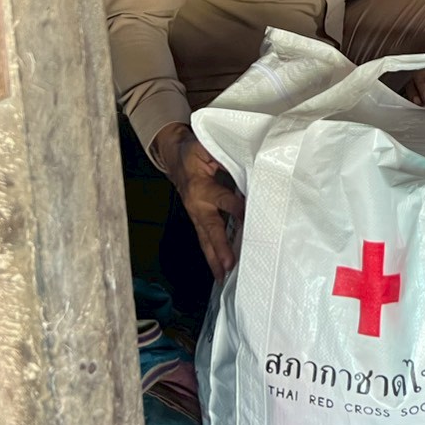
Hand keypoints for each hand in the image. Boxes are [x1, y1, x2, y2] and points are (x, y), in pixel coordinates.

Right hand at [154, 123, 243, 281]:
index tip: (249, 218)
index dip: (237, 208)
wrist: (174, 156)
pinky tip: (220, 270)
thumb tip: (246, 165)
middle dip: (220, 247)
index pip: (223, 200)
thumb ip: (223, 156)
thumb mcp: (206, 147)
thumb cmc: (194, 152)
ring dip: (214, 258)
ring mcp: (197, 214)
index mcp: (200, 186)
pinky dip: (212, 255)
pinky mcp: (199, 219)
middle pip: (211, 229)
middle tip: (229, 264)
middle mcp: (197, 204)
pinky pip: (205, 239)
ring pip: (205, 239)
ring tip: (223, 277)